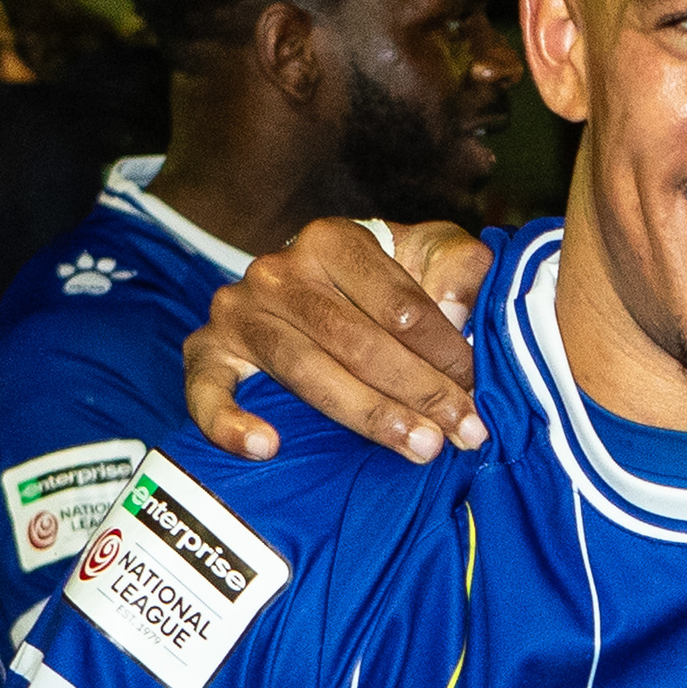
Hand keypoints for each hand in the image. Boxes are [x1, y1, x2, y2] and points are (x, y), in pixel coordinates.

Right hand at [185, 217, 497, 463]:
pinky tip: (266, 447)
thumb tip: (457, 308)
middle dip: (420, 392)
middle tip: (465, 432)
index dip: (447, 353)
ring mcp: (239, 310)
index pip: (400, 305)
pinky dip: (228, 420)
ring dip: (368, 415)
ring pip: (305, 371)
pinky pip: (205, 389)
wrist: (317, 288)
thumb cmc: (387, 280)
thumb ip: (461, 267)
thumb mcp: (432, 254)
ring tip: (419, 448)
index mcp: (333, 240)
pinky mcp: (209, 349)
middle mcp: (278, 270)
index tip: (481, 390)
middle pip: (357, 341)